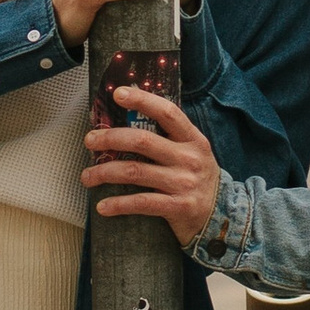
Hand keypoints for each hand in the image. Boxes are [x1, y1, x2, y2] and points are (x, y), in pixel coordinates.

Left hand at [82, 85, 219, 247]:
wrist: (222, 216)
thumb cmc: (197, 180)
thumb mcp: (192, 153)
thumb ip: (169, 138)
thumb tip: (129, 121)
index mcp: (193, 139)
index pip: (167, 112)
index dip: (142, 100)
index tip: (118, 94)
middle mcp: (189, 158)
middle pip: (142, 141)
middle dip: (110, 138)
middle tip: (90, 140)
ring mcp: (184, 183)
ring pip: (135, 171)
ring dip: (104, 173)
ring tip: (87, 176)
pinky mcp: (178, 207)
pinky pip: (141, 203)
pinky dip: (118, 204)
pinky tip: (102, 206)